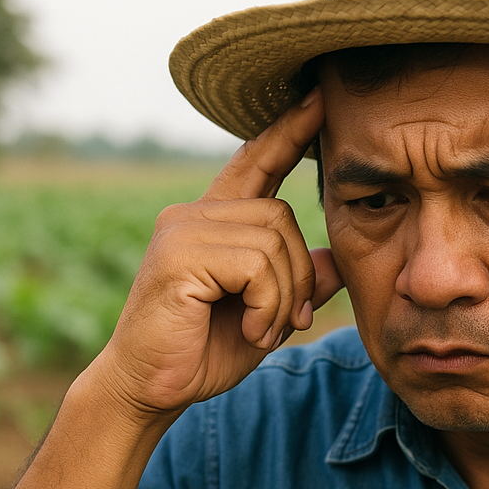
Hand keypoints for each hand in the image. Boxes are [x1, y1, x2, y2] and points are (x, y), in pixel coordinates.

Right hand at [92, 86, 343, 420]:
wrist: (152, 389)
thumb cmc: (203, 351)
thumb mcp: (266, 316)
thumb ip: (297, 285)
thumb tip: (336, 261)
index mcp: (212, 221)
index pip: (256, 163)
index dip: (288, 132)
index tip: (318, 100)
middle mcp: (194, 214)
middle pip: (283, 217)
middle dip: (298, 279)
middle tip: (285, 323)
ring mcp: (182, 230)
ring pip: (274, 243)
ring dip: (282, 299)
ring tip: (261, 330)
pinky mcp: (178, 256)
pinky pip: (255, 266)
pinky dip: (265, 307)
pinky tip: (248, 330)